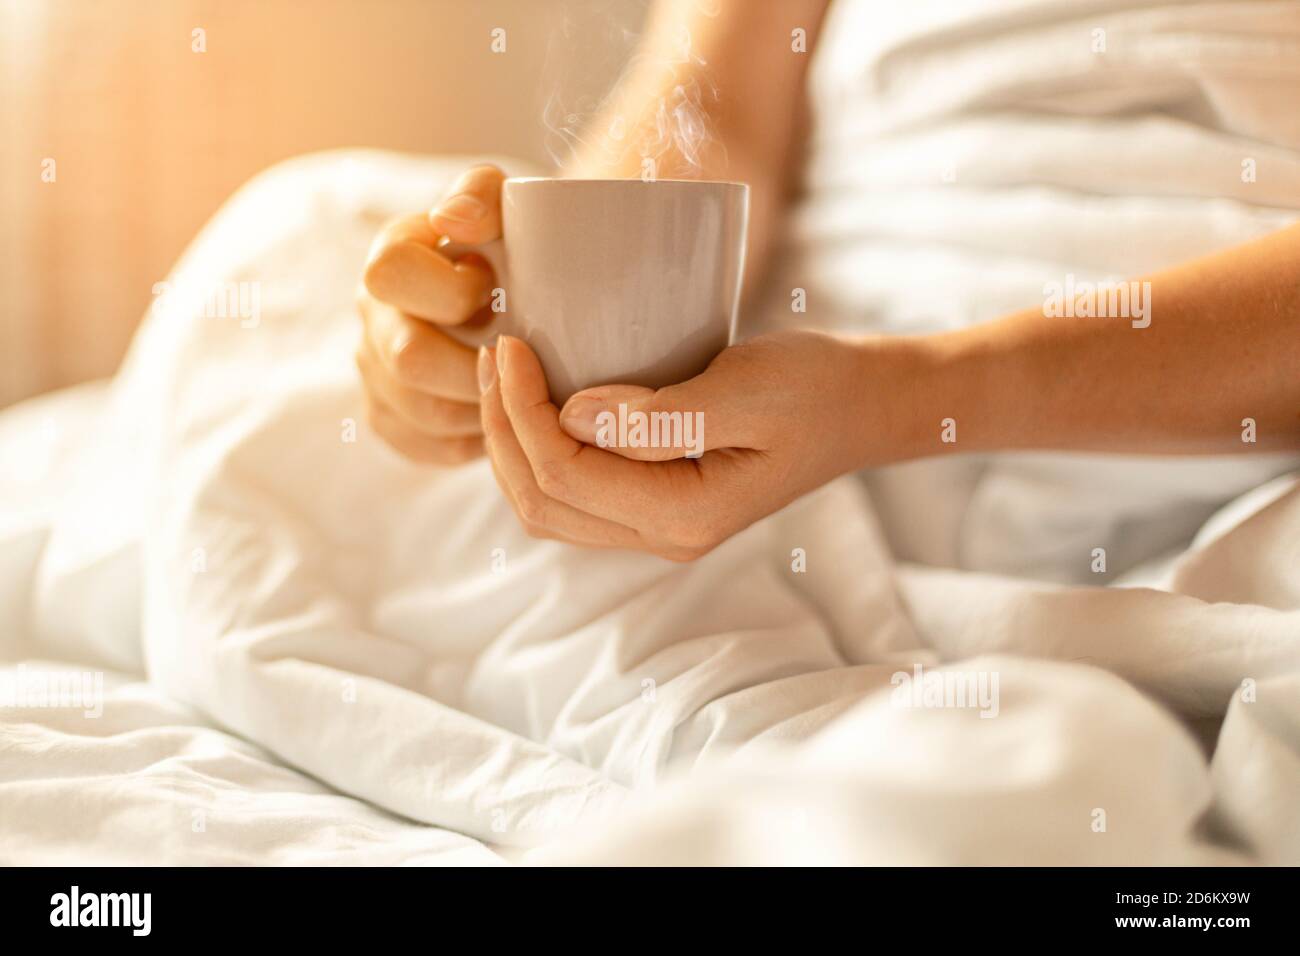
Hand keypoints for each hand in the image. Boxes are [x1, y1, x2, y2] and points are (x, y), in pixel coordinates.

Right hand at [355, 164, 506, 463]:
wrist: (515, 290)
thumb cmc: (509, 245)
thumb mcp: (501, 204)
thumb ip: (479, 194)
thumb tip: (452, 220)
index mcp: (391, 258)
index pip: (391, 274)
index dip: (452, 291)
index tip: (496, 291)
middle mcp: (371, 315)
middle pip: (408, 359)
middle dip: (477, 365)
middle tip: (523, 361)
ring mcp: (373, 372)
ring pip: (423, 412)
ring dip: (482, 406)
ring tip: (518, 389)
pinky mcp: (389, 419)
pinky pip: (427, 448)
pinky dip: (472, 438)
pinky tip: (499, 414)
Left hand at [477, 329, 913, 560]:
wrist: (862, 406)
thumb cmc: (816, 388)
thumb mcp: (748, 389)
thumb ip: (661, 412)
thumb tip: (572, 412)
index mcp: (683, 515)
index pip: (566, 475)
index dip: (521, 412)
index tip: (512, 345)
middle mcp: (664, 535)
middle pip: (543, 502)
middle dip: (501, 430)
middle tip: (495, 354)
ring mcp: (659, 525)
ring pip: (550, 506)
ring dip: (512, 445)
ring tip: (502, 375)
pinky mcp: (657, 501)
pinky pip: (574, 493)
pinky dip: (540, 450)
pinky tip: (536, 401)